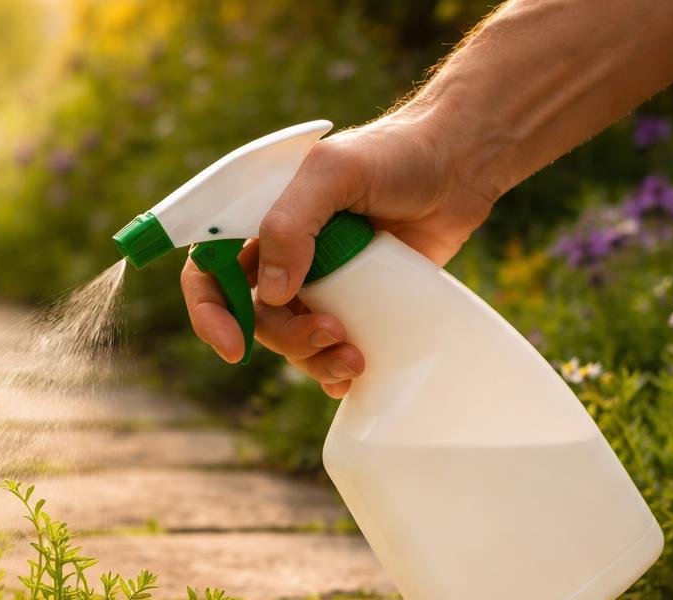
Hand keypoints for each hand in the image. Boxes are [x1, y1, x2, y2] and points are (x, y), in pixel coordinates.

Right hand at [181, 114, 499, 396]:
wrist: (462, 165)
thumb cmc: (396, 154)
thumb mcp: (334, 173)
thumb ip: (292, 224)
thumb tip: (271, 293)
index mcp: (261, 221)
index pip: (210, 271)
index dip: (211, 312)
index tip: (235, 347)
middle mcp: (283, 255)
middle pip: (255, 317)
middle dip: (285, 338)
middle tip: (331, 333)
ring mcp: (320, 283)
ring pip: (292, 339)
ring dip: (315, 359)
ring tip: (356, 358)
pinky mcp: (357, 303)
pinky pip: (330, 348)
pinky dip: (334, 370)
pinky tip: (356, 373)